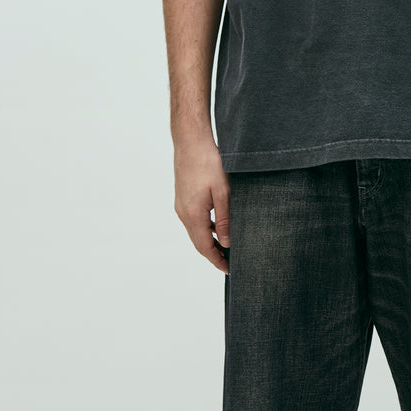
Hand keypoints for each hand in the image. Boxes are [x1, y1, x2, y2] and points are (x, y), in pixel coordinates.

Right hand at [173, 137, 230, 273]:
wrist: (190, 140)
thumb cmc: (208, 161)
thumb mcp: (223, 191)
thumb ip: (224, 218)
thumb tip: (226, 242)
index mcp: (193, 214)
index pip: (204, 247)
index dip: (216, 260)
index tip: (229, 270)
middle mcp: (183, 212)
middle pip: (198, 241)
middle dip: (213, 254)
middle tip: (229, 262)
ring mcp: (181, 204)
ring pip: (195, 230)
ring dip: (209, 240)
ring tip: (226, 245)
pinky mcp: (183, 196)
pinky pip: (193, 218)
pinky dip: (205, 227)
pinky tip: (217, 224)